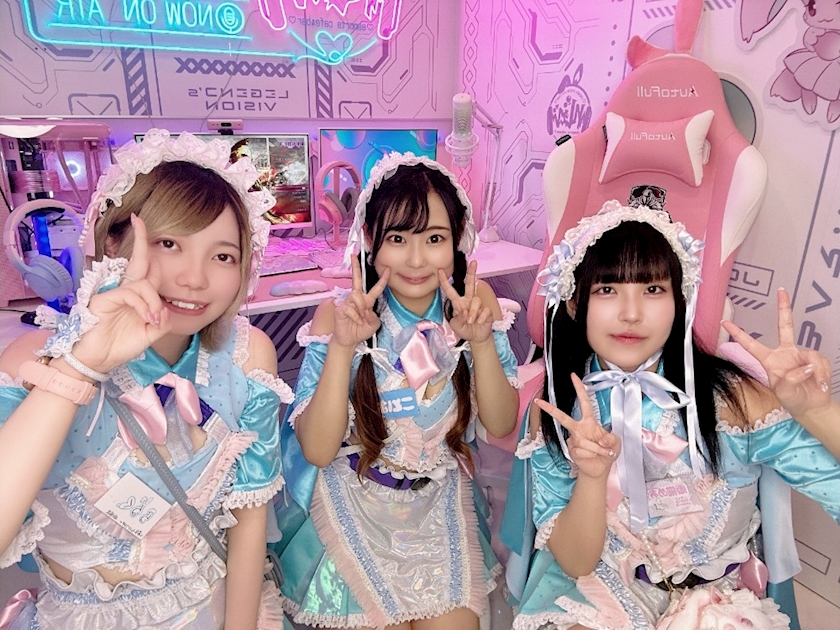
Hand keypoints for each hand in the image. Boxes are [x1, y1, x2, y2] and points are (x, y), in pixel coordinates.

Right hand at [71, 215, 171, 372]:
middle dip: (140, 239)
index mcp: (136, 297)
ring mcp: (112, 293)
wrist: (98, 361)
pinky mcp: (104, 300)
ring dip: (154, 302)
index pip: (147, 272)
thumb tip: (167, 309)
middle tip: (139, 220)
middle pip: (136, 261)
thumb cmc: (120, 347)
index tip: (151, 239)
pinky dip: (143, 305)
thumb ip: (162, 321)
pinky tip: (147, 318)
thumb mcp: (150, 334)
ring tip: (154, 319)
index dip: (153, 259)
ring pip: (141, 284)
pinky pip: (130, 294)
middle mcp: (124, 291)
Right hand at [332, 256, 389, 348]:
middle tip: (354, 256)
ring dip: (361, 308)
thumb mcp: (374, 325)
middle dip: (355, 267)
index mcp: (367, 301)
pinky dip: (355, 316)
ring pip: (356, 295)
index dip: (383, 279)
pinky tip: (354, 321)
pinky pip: (350, 307)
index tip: (388, 269)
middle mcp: (357, 299)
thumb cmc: (360, 330)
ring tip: (360, 318)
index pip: (376, 288)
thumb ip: (374, 317)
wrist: (349, 340)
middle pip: (357, 280)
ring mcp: (348, 302)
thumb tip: (367, 309)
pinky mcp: (341, 308)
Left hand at [438, 260, 492, 342]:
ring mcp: (478, 305)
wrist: (476, 337)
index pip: (450, 291)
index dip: (444, 281)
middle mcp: (468, 301)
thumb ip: (457, 319)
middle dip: (472, 273)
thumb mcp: (455, 326)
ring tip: (471, 321)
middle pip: (470, 284)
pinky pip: (485, 310)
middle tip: (474, 262)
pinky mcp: (487, 310)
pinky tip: (479, 322)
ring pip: (476, 301)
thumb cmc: (464, 329)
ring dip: (473, 312)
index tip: (439, 271)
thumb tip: (465, 312)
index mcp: (458, 303)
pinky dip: (481, 317)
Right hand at [533, 374, 620, 479]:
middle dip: (551, 409)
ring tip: (603, 453)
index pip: (584, 402)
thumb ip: (611, 438)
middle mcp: (578, 428)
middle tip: (539, 401)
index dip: (579, 389)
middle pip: (563, 417)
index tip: (573, 376)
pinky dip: (592, 455)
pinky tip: (592, 457)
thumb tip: (601, 439)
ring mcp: (573, 440)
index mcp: (589, 422)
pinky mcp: (571, 450)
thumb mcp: (616, 443)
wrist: (600, 469)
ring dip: (597, 449)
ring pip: (583, 441)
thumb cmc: (608, 451)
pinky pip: (582, 451)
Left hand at [722, 287, 831, 418]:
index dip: (738, 333)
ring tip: (814, 384)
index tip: (724, 322)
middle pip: (784, 326)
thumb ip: (790, 379)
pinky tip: (820, 383)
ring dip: (813, 372)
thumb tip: (804, 366)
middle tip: (781, 291)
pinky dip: (821, 374)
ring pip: (809, 356)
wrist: (812, 405)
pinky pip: (819, 362)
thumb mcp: (784, 392)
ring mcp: (800, 354)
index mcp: (769, 360)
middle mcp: (784, 353)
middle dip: (784, 308)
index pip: (750, 344)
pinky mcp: (815, 358)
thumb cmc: (793, 398)